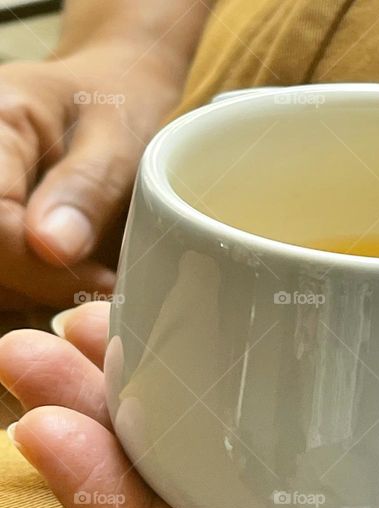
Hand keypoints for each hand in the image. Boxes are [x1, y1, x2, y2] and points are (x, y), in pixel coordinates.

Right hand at [0, 42, 183, 307]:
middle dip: (39, 285)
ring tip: (96, 274)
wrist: (111, 94)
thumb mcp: (120, 135)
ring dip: (37, 294)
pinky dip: (35, 292)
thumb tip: (51, 248)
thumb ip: (88, 187)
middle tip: (105, 281)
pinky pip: (1, 281)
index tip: (103, 278)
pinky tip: (76, 278)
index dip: (39, 266)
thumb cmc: (118, 105)